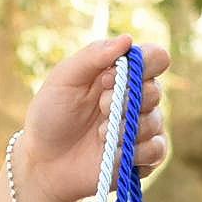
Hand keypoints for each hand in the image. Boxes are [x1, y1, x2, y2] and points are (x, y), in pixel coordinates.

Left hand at [17, 36, 171, 201]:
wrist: (44, 162)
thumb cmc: (51, 115)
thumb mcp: (63, 78)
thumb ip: (93, 56)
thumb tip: (128, 40)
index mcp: (122, 73)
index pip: (155, 58)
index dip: (142, 66)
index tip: (108, 79)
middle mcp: (137, 98)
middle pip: (156, 91)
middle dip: (125, 102)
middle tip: (100, 109)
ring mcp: (142, 128)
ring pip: (155, 121)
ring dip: (124, 129)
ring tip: (99, 135)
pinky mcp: (144, 157)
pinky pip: (157, 150)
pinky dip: (134, 152)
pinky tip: (112, 154)